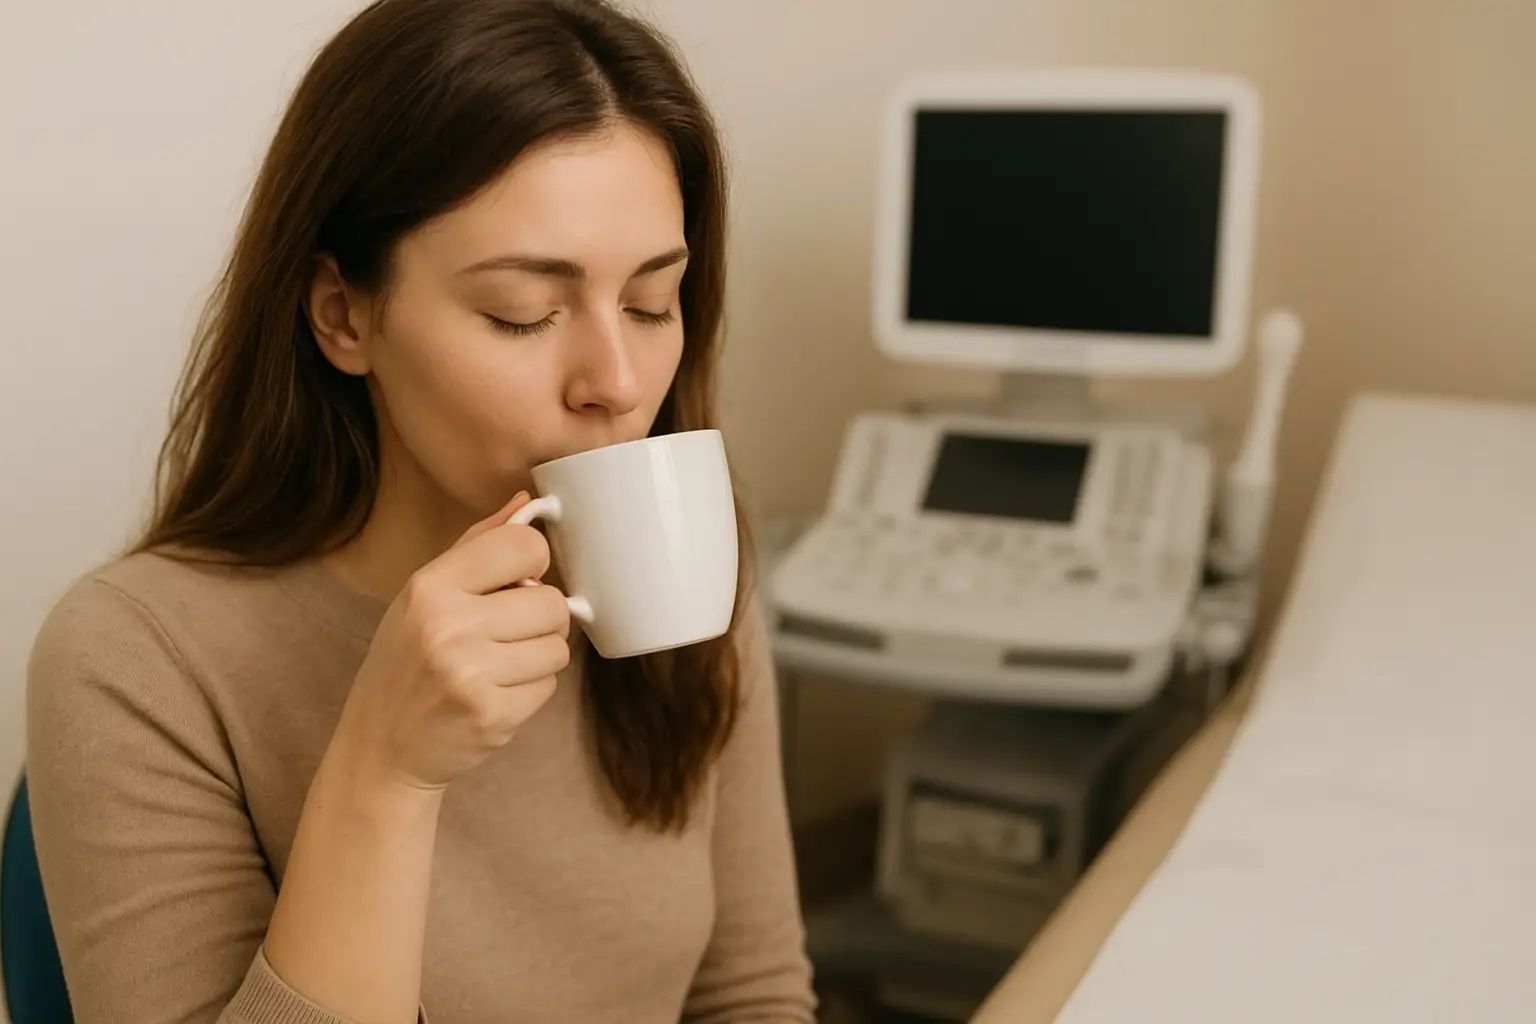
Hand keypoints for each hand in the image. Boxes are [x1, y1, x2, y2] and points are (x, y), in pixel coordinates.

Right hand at [331, 491, 571, 791]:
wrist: (380, 747)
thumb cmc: (406, 662)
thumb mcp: (424, 595)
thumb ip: (477, 545)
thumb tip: (528, 502)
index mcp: (430, 586)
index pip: (523, 546)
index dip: (534, 563)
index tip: (519, 581)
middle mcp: (448, 626)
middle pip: (552, 602)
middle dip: (540, 619)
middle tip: (507, 634)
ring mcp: (470, 674)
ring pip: (557, 648)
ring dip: (538, 658)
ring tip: (497, 666)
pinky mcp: (492, 715)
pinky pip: (549, 687)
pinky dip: (530, 691)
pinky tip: (494, 694)